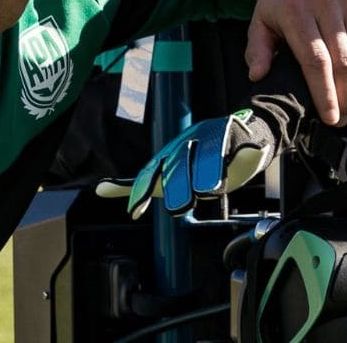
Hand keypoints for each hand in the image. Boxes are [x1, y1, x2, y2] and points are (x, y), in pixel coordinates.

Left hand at [96, 110, 277, 218]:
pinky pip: (242, 145)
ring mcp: (216, 136)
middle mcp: (191, 141)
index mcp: (172, 151)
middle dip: (178, 184)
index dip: (144, 189)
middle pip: (181, 163)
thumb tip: (98, 189)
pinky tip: (248, 157)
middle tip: (177, 206)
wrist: (241, 134)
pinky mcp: (241, 137)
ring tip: (208, 188)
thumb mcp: (168, 172)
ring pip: (211, 153)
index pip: (153, 171)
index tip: (134, 212)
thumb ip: (138, 183)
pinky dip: (245, 152)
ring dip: (209, 171)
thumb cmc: (200, 159)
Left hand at [245, 0, 346, 125]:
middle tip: (343, 116)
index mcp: (295, 10)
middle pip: (344, 61)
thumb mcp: (261, 18)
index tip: (330, 117)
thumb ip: (258, 49)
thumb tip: (258, 76)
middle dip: (346, 96)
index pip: (316, 60)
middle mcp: (326, 2)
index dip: (325, 93)